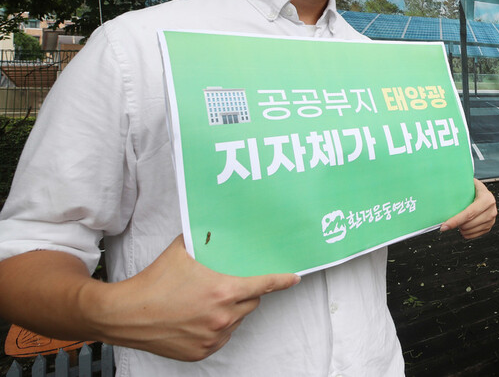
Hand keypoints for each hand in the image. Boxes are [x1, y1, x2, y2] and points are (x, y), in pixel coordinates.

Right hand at [90, 235, 299, 361]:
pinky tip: (200, 317)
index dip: (281, 281)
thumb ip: (204, 239)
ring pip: (236, 321)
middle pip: (251, 303)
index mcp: (223, 291)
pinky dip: (217, 328)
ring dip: (231, 311)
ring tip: (207, 301)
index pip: (264, 285)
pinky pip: (221, 338)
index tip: (294, 278)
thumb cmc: (154, 281)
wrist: (124, 315)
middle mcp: (222, 317)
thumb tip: (216, 225)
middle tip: (229, 285)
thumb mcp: (182, 251)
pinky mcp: (201, 352)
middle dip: (246, 294)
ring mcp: (213, 338)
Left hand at [440, 178, 496, 238]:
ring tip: (459, 220)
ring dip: (461, 228)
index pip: (469, 213)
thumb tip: (444, 186)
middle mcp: (491, 210)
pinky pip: (473, 235)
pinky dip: (465, 232)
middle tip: (449, 220)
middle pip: (468, 224)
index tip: (444, 226)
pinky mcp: (489, 227)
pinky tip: (464, 225)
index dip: (455, 220)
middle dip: (456, 224)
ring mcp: (491, 220)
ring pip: (469, 231)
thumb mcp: (470, 183)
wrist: (485, 193)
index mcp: (487, 199)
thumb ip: (460, 185)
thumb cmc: (475, 189)